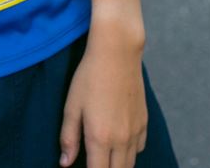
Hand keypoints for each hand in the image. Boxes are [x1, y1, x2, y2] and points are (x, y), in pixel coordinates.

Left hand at [59, 37, 146, 167]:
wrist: (117, 53)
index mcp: (100, 138)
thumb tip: (65, 164)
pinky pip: (139, 149)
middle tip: (94, 162)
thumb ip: (68, 138)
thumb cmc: (89, 77)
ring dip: (117, 166)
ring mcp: (135, 131)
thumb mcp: (72, 106)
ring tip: (105, 159)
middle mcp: (121, 139)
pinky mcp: (144, 122)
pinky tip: (119, 144)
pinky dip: (129, 153)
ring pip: (130, 164)